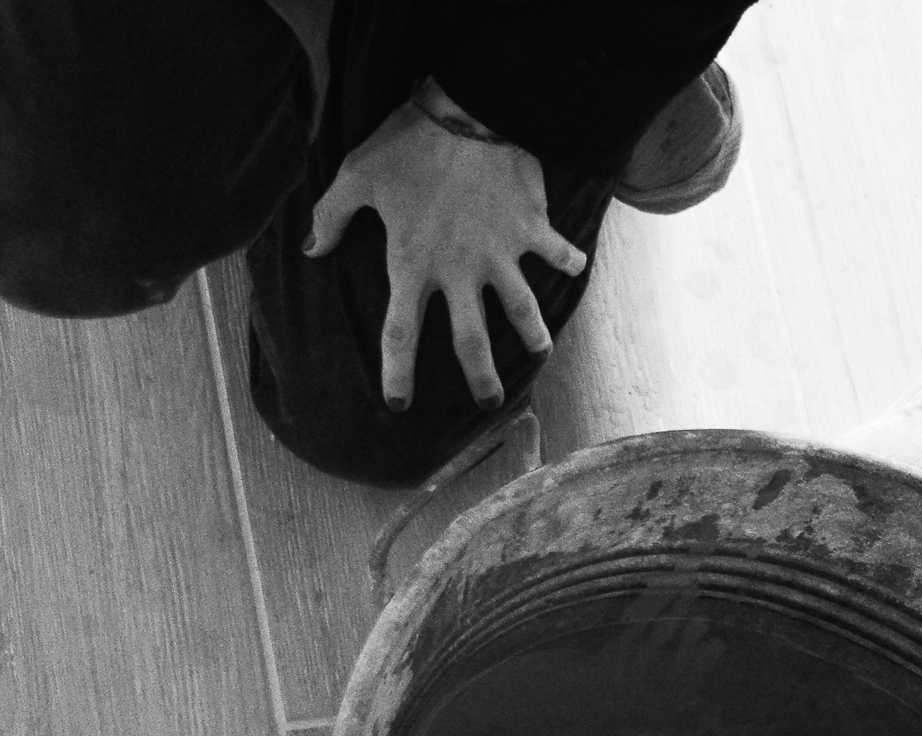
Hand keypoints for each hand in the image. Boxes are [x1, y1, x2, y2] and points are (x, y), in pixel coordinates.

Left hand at [304, 80, 587, 411]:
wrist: (468, 113)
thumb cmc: (407, 144)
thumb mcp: (356, 176)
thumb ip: (331, 216)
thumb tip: (312, 250)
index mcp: (412, 264)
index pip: (400, 333)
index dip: (397, 374)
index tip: (399, 405)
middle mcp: (459, 270)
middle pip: (470, 340)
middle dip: (479, 377)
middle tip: (487, 404)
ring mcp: (500, 253)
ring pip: (521, 310)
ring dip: (532, 335)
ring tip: (540, 352)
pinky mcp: (531, 229)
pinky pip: (556, 252)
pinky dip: (569, 260)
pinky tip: (577, 268)